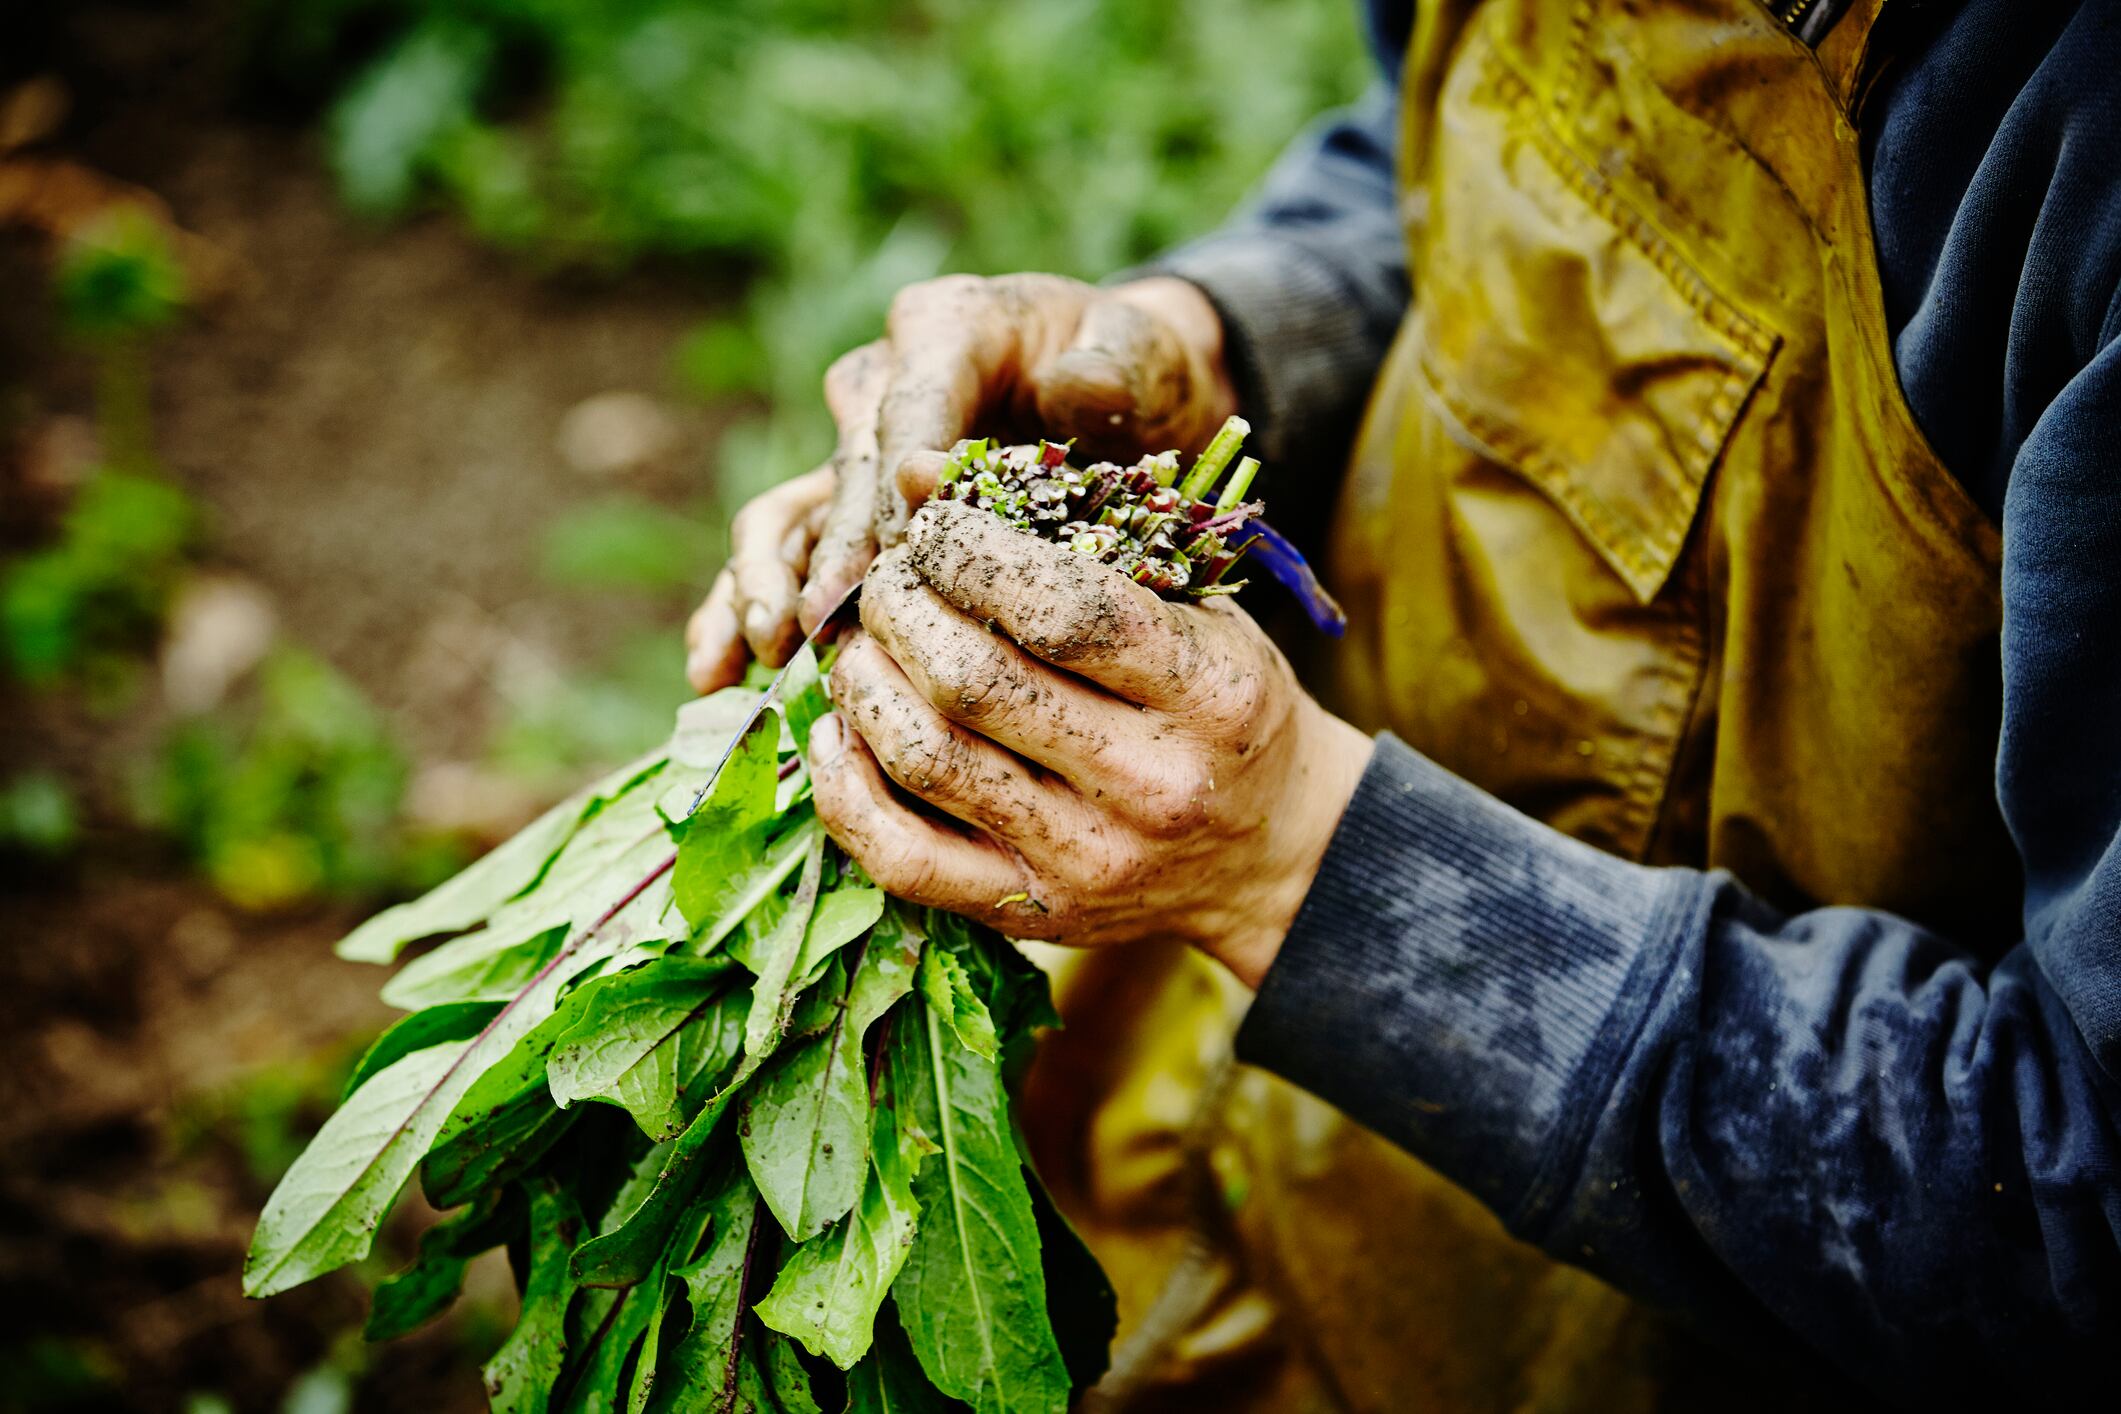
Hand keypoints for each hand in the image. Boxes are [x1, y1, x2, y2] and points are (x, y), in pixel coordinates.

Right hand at [685, 274, 1236, 693]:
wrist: (1129, 390)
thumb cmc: (1136, 368)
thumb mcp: (1143, 352)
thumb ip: (1111, 369)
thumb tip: (1065, 394)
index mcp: (945, 328)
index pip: (908, 410)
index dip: (899, 479)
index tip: (905, 547)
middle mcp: (883, 382)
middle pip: (843, 472)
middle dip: (831, 551)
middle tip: (824, 622)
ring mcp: (858, 449)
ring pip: (790, 515)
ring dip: (764, 583)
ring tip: (765, 651)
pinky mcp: (849, 506)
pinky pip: (786, 556)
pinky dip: (745, 607)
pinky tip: (722, 671)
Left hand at [808, 498, 1370, 987]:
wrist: (1270, 850)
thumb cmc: (1218, 701)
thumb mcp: (1191, 604)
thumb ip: (1070, 535)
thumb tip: (915, 471)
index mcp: (1208, 693)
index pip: (1063, 611)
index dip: (970, 552)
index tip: (939, 527)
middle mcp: (1151, 784)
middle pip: (972, 681)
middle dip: (901, 608)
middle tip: (890, 581)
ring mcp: (1088, 859)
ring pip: (926, 758)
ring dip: (864, 682)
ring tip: (861, 645)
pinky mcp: (1033, 913)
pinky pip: (903, 858)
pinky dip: (845, 788)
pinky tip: (839, 730)